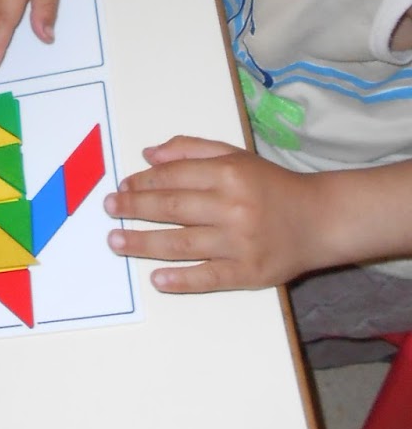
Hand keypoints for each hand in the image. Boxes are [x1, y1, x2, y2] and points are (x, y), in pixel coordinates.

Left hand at [104, 137, 327, 292]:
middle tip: (109, 209)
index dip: (142, 181)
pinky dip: (181, 279)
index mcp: (228, 174)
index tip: (121, 185)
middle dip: (133, 207)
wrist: (320, 220)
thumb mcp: (235, 156)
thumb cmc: (271, 185)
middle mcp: (232, 206)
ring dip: (143, 243)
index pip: (173, 176)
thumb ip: (191, 149)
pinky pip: (208, 277)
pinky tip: (156, 278)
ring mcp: (240, 242)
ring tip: (115, 241)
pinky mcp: (249, 273)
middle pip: (171, 208)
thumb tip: (149, 155)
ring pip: (181, 243)